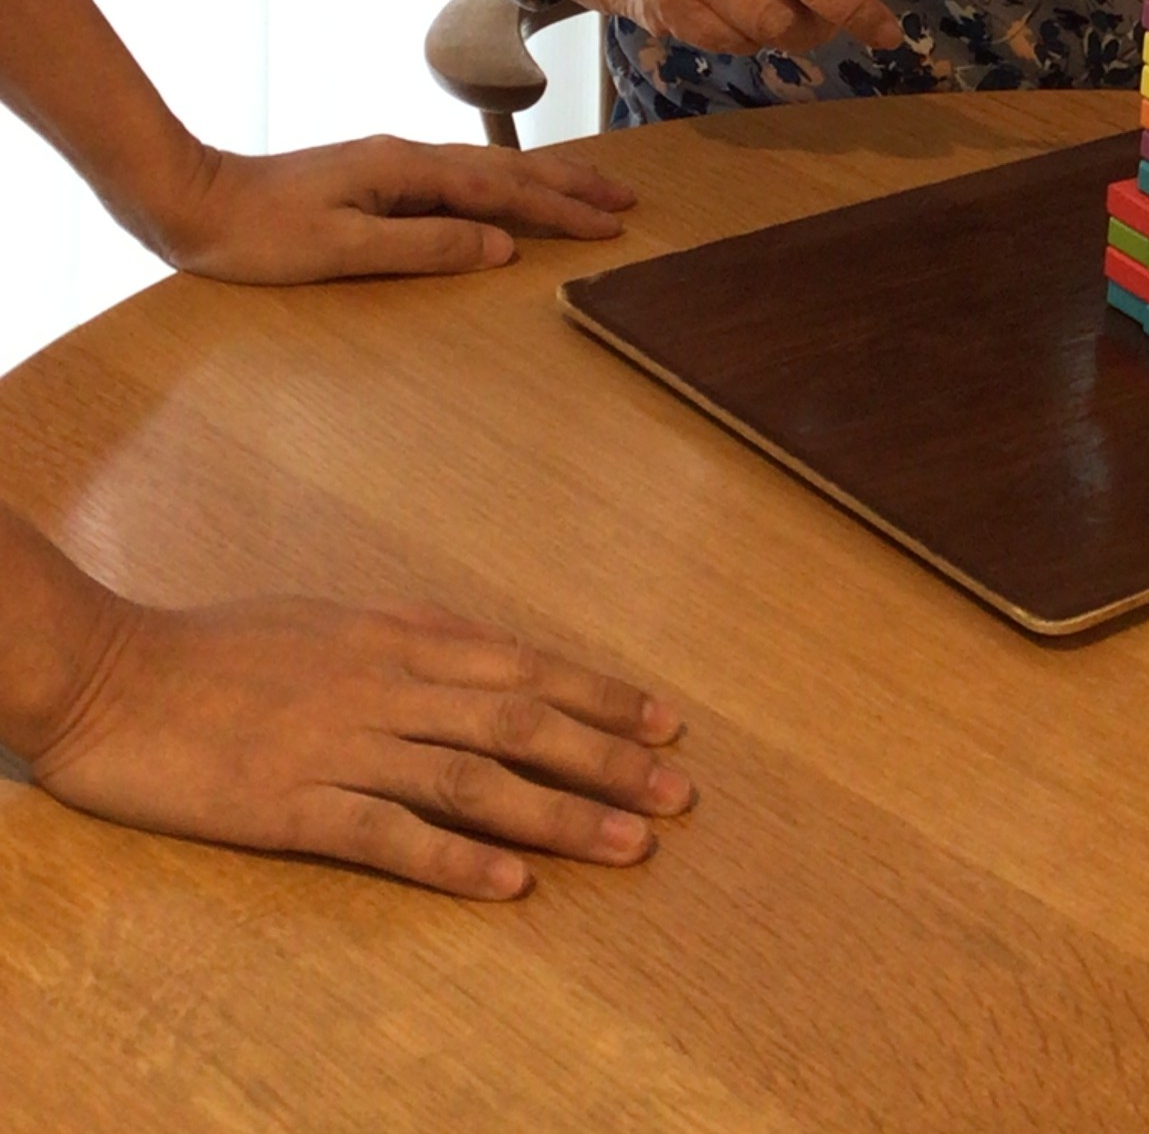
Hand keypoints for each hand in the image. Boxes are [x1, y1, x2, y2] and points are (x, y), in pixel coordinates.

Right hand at [26, 588, 692, 897]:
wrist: (113, 674)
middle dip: (608, 760)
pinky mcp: (291, 806)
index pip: (523, 667)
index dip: (600, 694)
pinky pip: (388, 835)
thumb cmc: (220, 645)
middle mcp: (385, 687)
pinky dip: (457, 859)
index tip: (665, 724)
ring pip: (474, 780)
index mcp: (396, 639)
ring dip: (559, 816)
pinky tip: (511, 885)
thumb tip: (480, 647)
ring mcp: (341, 746)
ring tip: (630, 847)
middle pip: (520, 723)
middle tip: (679, 794)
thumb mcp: (330, 618)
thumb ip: (409, 635)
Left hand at [144, 137, 637, 281]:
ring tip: (588, 192)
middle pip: (507, 168)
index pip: (503, 189)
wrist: (192, 201)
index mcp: (406, 170)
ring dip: (543, 181)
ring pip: (488, 169)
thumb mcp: (341, 249)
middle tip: (625, 201)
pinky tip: (510, 194)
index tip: (611, 226)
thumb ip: (425, 245)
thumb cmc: (258, 235)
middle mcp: (407, 157)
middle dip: (570, 184)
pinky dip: (505, 184)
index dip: (561, 209)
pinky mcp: (377, 179)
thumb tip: (502, 247)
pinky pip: (463, 177)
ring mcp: (392, 165)